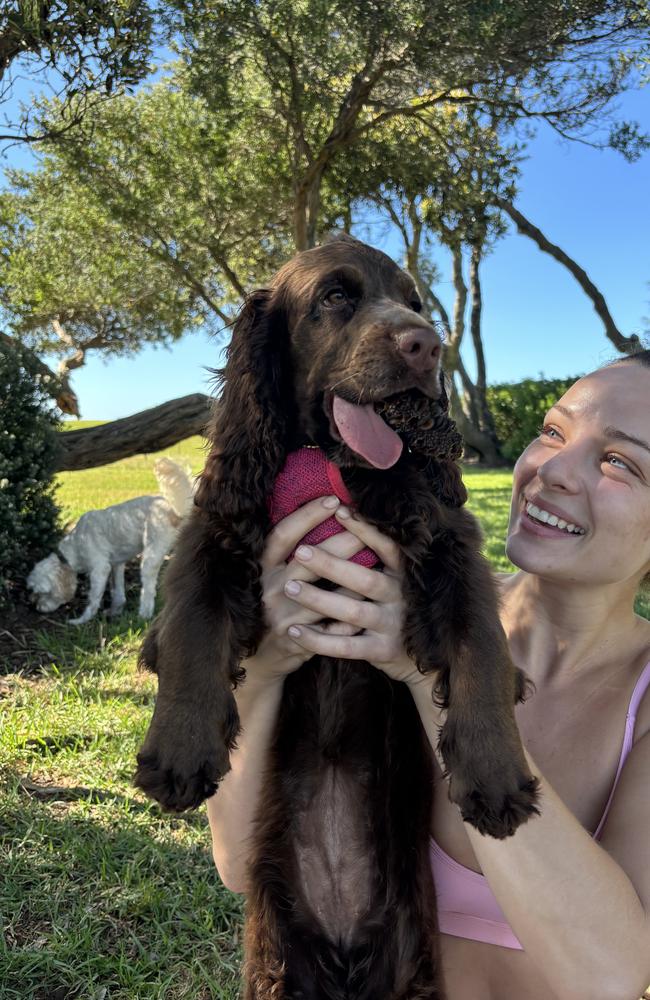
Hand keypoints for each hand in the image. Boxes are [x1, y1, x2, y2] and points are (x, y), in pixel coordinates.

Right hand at [243, 497, 367, 681]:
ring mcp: (280, 617)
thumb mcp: (276, 575)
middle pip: (305, 561)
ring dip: (350, 582)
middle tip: (365, 527)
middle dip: (338, 542)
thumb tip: (331, 513)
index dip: (306, 516)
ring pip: (321, 597)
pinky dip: (350, 619)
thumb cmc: (279, 604)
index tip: (333, 499)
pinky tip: (370, 606)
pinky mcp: (294, 642)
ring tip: (377, 565)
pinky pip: (329, 630)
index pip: (282, 535)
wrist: (263, 655)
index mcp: (263, 568)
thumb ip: (295, 552)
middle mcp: (269, 590)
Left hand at [282, 507, 427, 689]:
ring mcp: (392, 626)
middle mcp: (401, 598)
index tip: (339, 510)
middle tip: (301, 551)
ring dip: (319, 600)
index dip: (365, 530)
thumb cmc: (397, 608)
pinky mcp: (382, 651)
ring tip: (290, 588)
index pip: (387, 548)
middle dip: (331, 564)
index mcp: (404, 575)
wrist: (421, 658)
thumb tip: (345, 516)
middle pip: (364, 579)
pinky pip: (346, 646)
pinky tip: (295, 631)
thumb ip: (377, 561)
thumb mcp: (397, 582)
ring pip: (352, 612)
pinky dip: (319, 640)